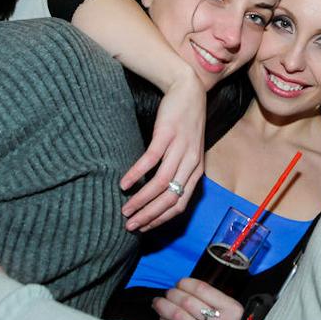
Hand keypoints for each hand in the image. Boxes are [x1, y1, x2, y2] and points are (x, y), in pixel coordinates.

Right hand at [120, 69, 205, 231]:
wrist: (189, 90)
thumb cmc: (185, 123)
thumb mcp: (189, 151)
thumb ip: (180, 171)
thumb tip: (161, 195)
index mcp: (196, 170)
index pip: (180, 205)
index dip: (161, 220)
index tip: (144, 228)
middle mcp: (191, 162)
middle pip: (170, 199)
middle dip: (149, 216)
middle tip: (130, 226)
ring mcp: (180, 148)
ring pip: (161, 183)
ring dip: (141, 200)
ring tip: (125, 210)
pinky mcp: (167, 134)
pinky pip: (151, 159)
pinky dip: (136, 174)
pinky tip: (124, 183)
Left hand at [153, 278, 243, 319]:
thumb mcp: (234, 313)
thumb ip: (215, 300)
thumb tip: (186, 289)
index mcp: (232, 310)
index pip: (202, 289)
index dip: (186, 283)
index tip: (180, 283)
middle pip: (188, 302)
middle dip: (173, 294)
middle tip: (168, 293)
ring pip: (179, 316)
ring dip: (164, 306)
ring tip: (159, 303)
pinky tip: (163, 318)